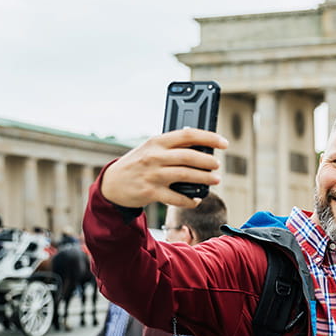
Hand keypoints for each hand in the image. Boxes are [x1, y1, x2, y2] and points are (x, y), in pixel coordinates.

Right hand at [101, 128, 228, 207]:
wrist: (112, 184)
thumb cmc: (137, 164)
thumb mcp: (150, 149)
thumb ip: (172, 147)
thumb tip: (202, 149)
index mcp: (157, 141)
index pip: (188, 134)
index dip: (209, 137)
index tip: (223, 143)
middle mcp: (155, 156)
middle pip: (189, 156)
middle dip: (208, 161)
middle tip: (217, 165)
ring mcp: (153, 174)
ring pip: (186, 175)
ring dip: (204, 178)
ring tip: (215, 180)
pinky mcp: (151, 192)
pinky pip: (177, 197)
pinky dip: (190, 200)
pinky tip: (196, 199)